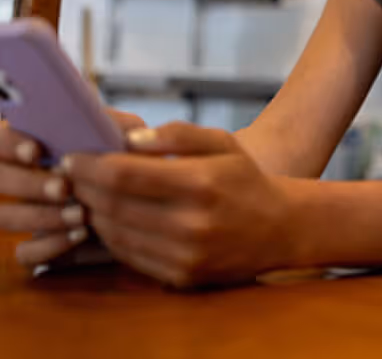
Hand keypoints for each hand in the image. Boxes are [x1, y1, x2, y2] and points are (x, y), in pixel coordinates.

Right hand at [0, 109, 145, 267]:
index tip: (35, 151)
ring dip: (42, 217)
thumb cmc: (116, 157)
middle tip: (63, 187)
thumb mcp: (118, 136)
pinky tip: (78, 235)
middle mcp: (16, 177)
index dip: (12, 144)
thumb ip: (114, 125)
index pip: (2, 139)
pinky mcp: (30, 244)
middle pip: (1, 180)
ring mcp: (19, 211)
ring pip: (6, 217)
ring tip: (80, 214)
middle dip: (31, 184)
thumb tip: (108, 125)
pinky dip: (49, 245)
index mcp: (28, 144)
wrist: (127, 201)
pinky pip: (23, 253)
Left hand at [65, 122, 299, 288]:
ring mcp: (184, 255)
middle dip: (83, 186)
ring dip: (92, 212)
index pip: (125, 174)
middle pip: (113, 205)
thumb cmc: (245, 178)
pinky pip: (129, 256)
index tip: (74, 155)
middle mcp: (190, 223)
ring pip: (114, 233)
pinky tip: (109, 217)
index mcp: (200, 182)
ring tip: (86, 193)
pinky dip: (111, 235)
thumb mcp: (222, 142)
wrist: (279, 228)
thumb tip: (130, 138)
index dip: (91, 164)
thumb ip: (178, 134)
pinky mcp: (179, 277)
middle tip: (71, 172)